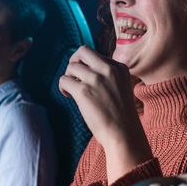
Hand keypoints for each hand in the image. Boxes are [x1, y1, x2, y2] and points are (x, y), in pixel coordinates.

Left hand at [58, 45, 151, 182]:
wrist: (124, 134)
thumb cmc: (120, 115)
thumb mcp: (120, 87)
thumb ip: (107, 75)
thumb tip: (82, 68)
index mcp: (119, 67)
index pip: (96, 55)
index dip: (87, 66)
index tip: (87, 80)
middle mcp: (108, 69)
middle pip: (83, 51)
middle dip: (74, 60)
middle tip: (73, 75)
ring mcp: (96, 79)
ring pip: (71, 66)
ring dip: (68, 77)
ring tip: (72, 90)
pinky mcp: (84, 91)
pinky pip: (64, 80)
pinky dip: (63, 87)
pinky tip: (69, 96)